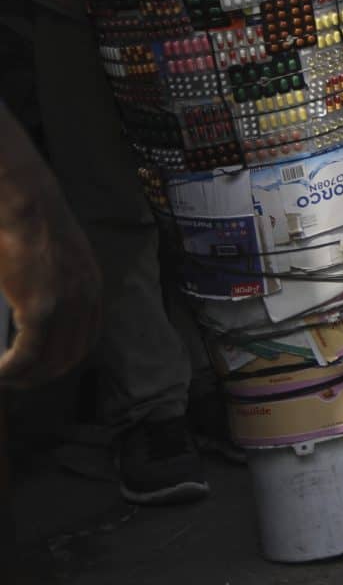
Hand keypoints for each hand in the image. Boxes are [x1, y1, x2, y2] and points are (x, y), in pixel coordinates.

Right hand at [0, 169, 100, 390]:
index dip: (62, 359)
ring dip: (26, 377)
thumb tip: (33, 314)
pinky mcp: (40, 307)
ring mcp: (66, 304)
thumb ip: (54, 284)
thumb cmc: (29, 225)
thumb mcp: (54, 257)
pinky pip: (28, 353)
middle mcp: (86, 297)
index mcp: (91, 286)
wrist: (25, 204)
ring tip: (6, 378)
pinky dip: (12, 369)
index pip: (86, 338)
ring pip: (49, 361)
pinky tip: (0, 373)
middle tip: (17, 380)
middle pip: (71, 355)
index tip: (40, 368)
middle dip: (44, 375)